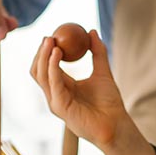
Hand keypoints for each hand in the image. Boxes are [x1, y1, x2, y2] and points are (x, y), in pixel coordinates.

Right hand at [29, 29, 128, 148]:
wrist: (116, 123)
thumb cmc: (110, 102)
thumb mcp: (103, 72)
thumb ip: (98, 52)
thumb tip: (91, 31)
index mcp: (64, 86)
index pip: (47, 67)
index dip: (46, 52)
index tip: (52, 35)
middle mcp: (56, 94)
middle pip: (39, 71)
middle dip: (40, 53)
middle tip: (48, 37)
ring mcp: (55, 101)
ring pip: (41, 76)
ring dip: (44, 58)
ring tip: (51, 42)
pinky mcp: (60, 107)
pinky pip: (53, 84)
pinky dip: (52, 68)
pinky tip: (57, 55)